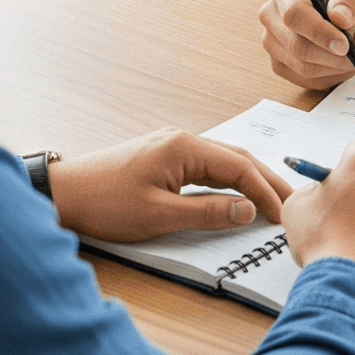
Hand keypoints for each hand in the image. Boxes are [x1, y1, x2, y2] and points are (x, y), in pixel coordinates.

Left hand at [47, 129, 291, 241]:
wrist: (63, 193)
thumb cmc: (104, 203)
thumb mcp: (158, 216)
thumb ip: (207, 212)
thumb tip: (247, 210)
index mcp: (183, 147)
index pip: (239, 166)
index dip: (264, 191)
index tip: (282, 213)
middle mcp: (182, 138)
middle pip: (237, 157)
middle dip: (266, 180)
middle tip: (292, 202)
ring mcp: (171, 145)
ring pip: (222, 159)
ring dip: (248, 178)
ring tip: (272, 198)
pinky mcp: (163, 156)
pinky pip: (206, 164)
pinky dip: (227, 178)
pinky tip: (236, 191)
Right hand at [258, 0, 354, 89]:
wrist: (333, 7)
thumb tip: (340, 18)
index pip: (294, 15)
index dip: (319, 33)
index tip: (346, 45)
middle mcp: (270, 15)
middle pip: (296, 46)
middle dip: (334, 58)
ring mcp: (270, 41)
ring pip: (302, 67)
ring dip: (336, 69)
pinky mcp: (278, 63)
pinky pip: (305, 80)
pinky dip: (331, 77)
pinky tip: (346, 67)